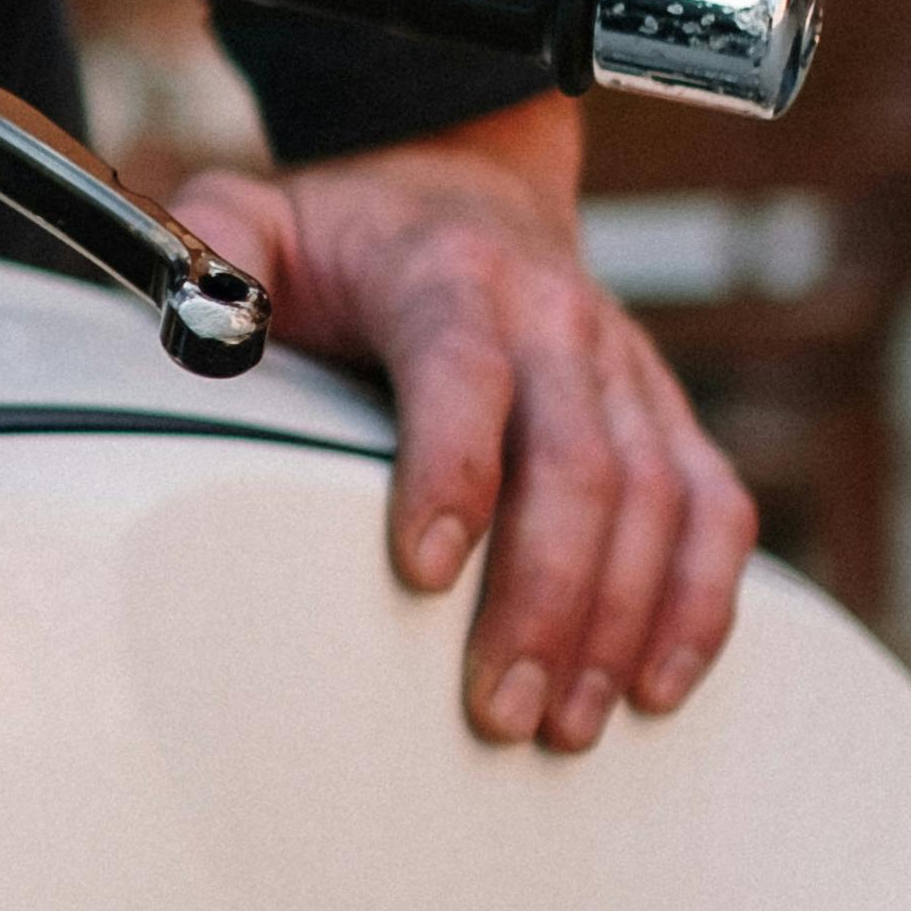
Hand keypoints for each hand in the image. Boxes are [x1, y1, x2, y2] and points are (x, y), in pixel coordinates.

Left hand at [168, 94, 755, 749]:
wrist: (469, 186)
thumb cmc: (352, 236)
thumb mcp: (259, 218)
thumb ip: (208, 255)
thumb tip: (196, 333)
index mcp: (450, 274)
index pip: (463, 369)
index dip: (451, 467)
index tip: (421, 570)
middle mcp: (556, 318)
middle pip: (578, 461)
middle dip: (545, 597)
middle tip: (501, 710)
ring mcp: (625, 367)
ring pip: (658, 498)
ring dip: (620, 621)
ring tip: (566, 724)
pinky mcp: (666, 413)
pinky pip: (714, 507)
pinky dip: (701, 600)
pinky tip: (654, 687)